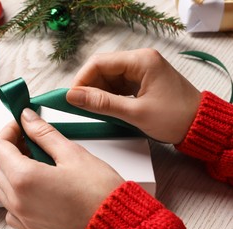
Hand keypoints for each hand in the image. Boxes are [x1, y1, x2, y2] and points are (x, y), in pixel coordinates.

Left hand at [0, 108, 123, 228]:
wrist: (115, 226)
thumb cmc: (99, 192)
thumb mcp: (71, 153)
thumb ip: (43, 134)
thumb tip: (27, 118)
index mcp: (25, 178)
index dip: (9, 130)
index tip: (21, 125)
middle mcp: (17, 200)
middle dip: (9, 148)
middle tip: (30, 140)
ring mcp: (22, 216)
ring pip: (1, 186)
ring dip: (11, 170)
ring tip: (36, 162)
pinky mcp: (30, 227)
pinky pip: (10, 207)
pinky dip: (15, 193)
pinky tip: (35, 186)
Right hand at [66, 48, 201, 143]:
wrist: (200, 126)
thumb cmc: (176, 118)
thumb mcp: (135, 113)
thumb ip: (102, 104)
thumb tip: (73, 96)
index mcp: (141, 61)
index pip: (99, 63)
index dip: (81, 80)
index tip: (71, 98)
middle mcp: (140, 61)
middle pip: (102, 69)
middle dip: (88, 87)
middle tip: (79, 106)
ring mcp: (141, 70)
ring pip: (108, 78)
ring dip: (97, 93)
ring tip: (92, 110)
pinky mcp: (141, 81)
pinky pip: (117, 85)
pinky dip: (108, 97)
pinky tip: (104, 108)